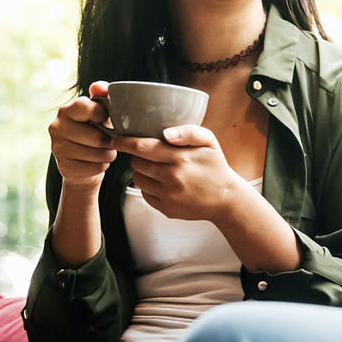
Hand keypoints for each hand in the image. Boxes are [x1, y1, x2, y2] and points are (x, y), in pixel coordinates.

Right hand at [49, 80, 116, 193]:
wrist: (84, 161)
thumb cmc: (96, 131)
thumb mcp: (100, 113)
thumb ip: (101, 97)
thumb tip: (99, 87)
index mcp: (66, 110)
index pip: (86, 108)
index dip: (103, 115)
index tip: (107, 120)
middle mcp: (57, 127)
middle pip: (96, 137)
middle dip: (110, 141)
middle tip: (111, 141)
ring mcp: (57, 148)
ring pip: (97, 154)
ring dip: (108, 155)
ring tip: (106, 152)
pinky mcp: (63, 167)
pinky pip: (94, 168)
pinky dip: (102, 166)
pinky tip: (98, 162)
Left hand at [113, 125, 248, 222]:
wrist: (226, 198)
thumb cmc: (215, 166)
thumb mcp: (209, 142)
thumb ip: (189, 132)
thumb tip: (166, 133)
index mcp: (180, 159)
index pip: (142, 148)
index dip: (124, 142)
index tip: (115, 139)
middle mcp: (172, 178)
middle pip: (137, 163)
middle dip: (136, 156)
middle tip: (146, 153)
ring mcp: (168, 196)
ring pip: (138, 179)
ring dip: (141, 171)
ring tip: (156, 167)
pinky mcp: (166, 209)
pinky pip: (145, 194)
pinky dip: (148, 186)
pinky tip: (161, 182)